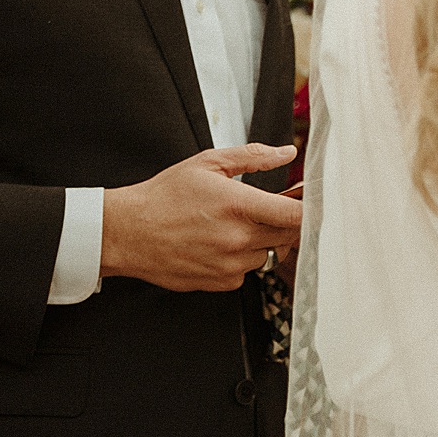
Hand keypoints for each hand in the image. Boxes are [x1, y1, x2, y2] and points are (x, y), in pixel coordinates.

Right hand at [100, 144, 301, 291]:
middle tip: (267, 209)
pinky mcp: (221, 282)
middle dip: (284, 221)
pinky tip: (221, 244)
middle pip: (289, 235)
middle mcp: (238, 239)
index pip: (296, 215)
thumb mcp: (208, 164)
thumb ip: (253, 156)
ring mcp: (230, 264)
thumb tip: (287, 153)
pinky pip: (248, 271)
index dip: (310, 209)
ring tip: (234, 226)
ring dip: (263, 241)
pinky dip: (243, 258)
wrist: (127, 232)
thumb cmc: (165, 196)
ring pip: (269, 253)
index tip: (310, 202)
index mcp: (239, 206)